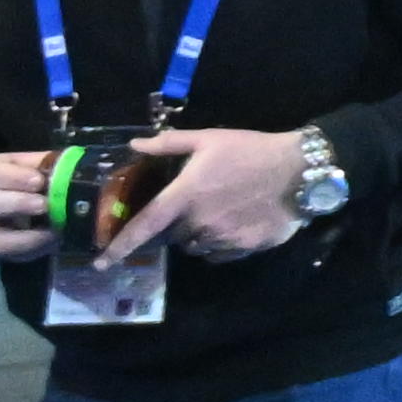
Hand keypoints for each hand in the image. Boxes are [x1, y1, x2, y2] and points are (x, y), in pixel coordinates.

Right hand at [0, 149, 60, 257]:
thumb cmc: (12, 179)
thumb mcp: (22, 165)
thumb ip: (41, 165)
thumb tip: (69, 170)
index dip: (17, 178)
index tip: (39, 181)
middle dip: (19, 204)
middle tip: (44, 204)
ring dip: (29, 236)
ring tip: (54, 229)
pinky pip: (12, 253)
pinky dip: (34, 248)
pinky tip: (53, 240)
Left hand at [130, 125, 319, 263]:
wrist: (300, 170)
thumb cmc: (251, 151)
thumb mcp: (209, 138)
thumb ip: (169, 143)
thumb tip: (135, 145)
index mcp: (185, 196)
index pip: (144, 226)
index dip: (120, 246)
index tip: (101, 263)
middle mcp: (198, 223)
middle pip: (173, 236)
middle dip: (176, 225)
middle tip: (194, 205)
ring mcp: (222, 238)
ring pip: (195, 246)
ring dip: (197, 235)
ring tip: (217, 213)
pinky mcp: (243, 249)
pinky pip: (218, 254)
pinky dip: (218, 244)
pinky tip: (233, 224)